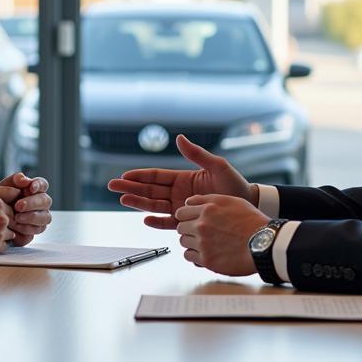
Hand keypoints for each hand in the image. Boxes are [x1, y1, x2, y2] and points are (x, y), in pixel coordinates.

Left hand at [0, 172, 52, 246]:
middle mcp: (40, 203)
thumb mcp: (3, 187)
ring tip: (16, 218)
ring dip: (31, 217)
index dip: (39, 186)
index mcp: (34, 189)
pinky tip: (16, 227)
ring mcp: (40, 218)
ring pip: (45, 218)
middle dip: (33, 203)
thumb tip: (24, 179)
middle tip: (18, 206)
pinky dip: (26, 229)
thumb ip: (14, 180)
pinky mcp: (34, 231)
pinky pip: (36, 230)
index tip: (31, 188)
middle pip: (46, 201)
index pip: (43, 185)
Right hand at [108, 134, 253, 229]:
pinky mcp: (188, 221)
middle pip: (150, 190)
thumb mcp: (217, 166)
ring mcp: (182, 208)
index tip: (124, 175)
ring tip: (122, 200)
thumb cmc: (235, 184)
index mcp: (183, 178)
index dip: (140, 176)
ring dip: (138, 203)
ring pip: (154, 205)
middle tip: (112, 186)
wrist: (248, 204)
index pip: (156, 176)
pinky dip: (157, 222)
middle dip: (131, 188)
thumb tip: (179, 138)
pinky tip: (146, 219)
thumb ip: (197, 154)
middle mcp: (179, 193)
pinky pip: (169, 222)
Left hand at [174, 195, 266, 275]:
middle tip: (199, 233)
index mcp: (208, 208)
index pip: (181, 211)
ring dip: (191, 242)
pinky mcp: (206, 259)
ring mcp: (203, 242)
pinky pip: (188, 256)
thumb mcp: (231, 201)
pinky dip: (194, 255)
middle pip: (180, 227)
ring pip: (183, 241)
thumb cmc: (252, 222)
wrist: (265, 243)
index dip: (186, 216)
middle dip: (188, 229)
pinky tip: (205, 253)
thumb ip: (208, 200)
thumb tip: (190, 202)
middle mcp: (202, 224)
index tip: (191, 220)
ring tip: (205, 244)